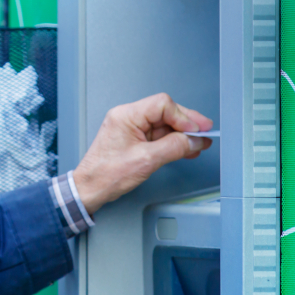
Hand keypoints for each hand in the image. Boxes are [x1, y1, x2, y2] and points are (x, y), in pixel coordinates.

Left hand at [71, 93, 212, 214]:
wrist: (90, 189)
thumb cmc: (106, 175)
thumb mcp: (146, 160)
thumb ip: (174, 147)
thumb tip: (195, 140)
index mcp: (126, 115)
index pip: (162, 105)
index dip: (183, 116)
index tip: (197, 130)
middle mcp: (128, 118)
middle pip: (165, 112)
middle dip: (186, 124)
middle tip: (205, 134)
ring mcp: (131, 128)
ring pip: (164, 125)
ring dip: (182, 134)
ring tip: (199, 144)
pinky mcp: (134, 140)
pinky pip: (158, 136)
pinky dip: (173, 142)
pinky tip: (186, 149)